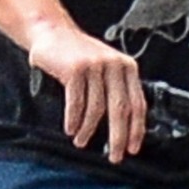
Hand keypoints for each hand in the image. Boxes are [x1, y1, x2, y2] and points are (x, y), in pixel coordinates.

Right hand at [27, 20, 144, 163]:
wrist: (51, 32)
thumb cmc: (76, 56)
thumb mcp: (103, 69)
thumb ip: (114, 90)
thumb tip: (121, 129)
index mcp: (126, 67)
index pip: (138, 103)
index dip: (136, 130)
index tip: (133, 148)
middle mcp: (114, 65)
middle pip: (121, 109)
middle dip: (118, 137)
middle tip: (114, 156)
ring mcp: (95, 65)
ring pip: (97, 109)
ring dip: (89, 130)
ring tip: (81, 141)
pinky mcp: (76, 68)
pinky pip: (77, 103)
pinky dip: (74, 120)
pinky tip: (70, 129)